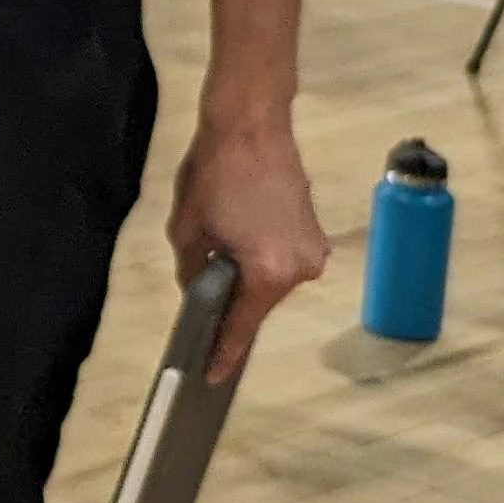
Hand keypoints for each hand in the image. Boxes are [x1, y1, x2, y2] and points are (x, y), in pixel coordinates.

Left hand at [167, 106, 328, 381]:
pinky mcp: (315, 233)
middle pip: (258, 303)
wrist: (252, 125)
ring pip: (270, 280)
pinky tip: (238, 236)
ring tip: (217, 248)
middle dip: (231, 301)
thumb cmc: (214, 174)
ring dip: (245, 274)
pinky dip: (261, 257)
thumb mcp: (187, 230)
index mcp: (270, 273)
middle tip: (202, 298)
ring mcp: (314, 251)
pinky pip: (281, 258)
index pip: (244, 327)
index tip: (213, 377)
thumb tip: (199, 295)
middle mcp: (301, 269)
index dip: (225, 353)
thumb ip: (194, 273)